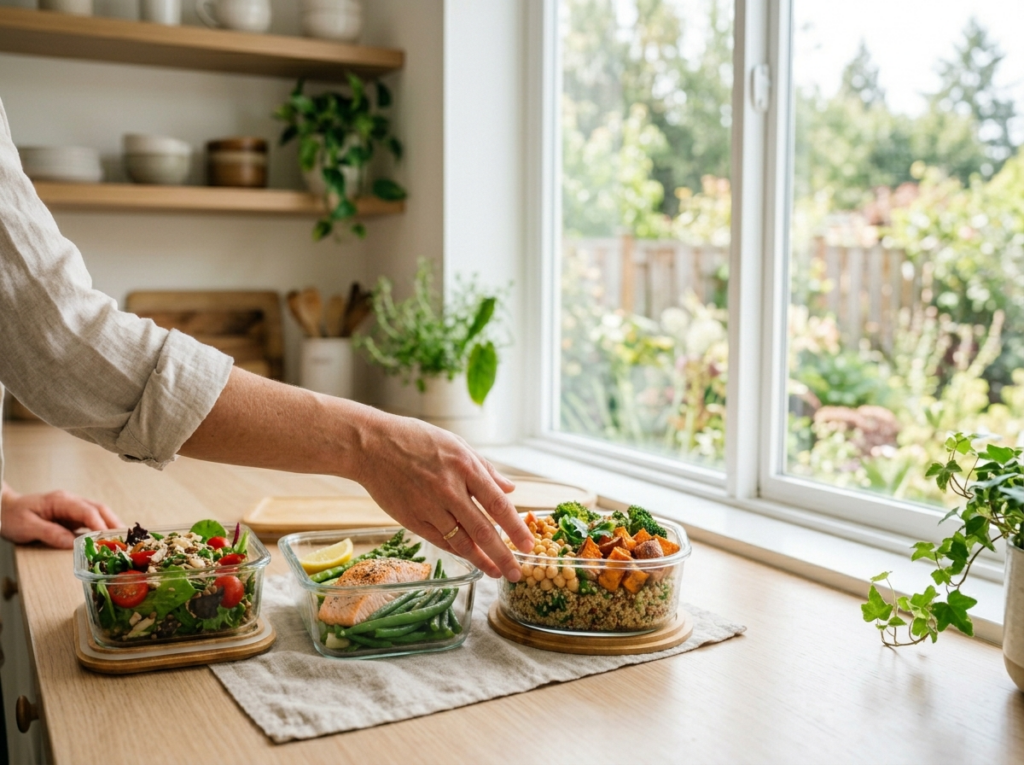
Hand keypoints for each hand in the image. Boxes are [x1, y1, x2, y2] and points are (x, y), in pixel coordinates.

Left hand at [0, 487, 122, 548]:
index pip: (87, 511)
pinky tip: (108, 539)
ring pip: (98, 513)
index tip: (109, 538)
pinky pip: (91, 520)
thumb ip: (50, 533)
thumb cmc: (12, 515)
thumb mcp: (26, 526)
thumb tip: (72, 543)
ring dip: (111, 525)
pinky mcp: (71, 516)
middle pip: (99, 509)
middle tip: (125, 538)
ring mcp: (72, 508)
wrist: (3, 508)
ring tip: (122, 540)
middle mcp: (70, 501)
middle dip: (114, 523)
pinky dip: (102, 528)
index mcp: (61, 501)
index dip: (100, 524)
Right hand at [354, 413, 533, 580]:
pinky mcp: (412, 519)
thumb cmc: (415, 440)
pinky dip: (457, 552)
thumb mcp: (456, 444)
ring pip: (461, 541)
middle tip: (518, 572)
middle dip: (504, 555)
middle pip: (483, 530)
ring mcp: (429, 506)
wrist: (371, 446)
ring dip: (482, 560)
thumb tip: (511, 488)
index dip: (516, 528)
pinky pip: (440, 540)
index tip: (529, 544)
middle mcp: (449, 489)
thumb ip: (485, 468)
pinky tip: (470, 559)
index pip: (498, 504)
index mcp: (465, 467)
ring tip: (496, 573)